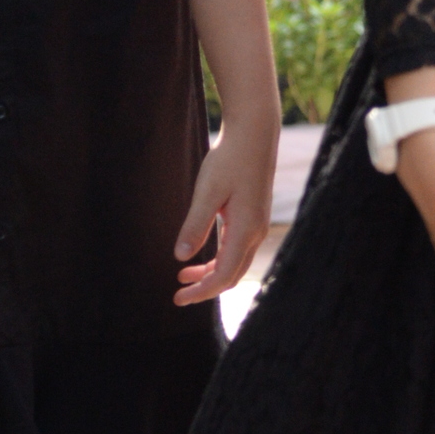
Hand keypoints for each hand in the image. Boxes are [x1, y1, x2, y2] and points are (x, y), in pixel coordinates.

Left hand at [173, 114, 277, 306]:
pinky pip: (237, 250)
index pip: (224, 275)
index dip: (202, 291)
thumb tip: (180, 257)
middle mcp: (255, 233)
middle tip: (178, 295)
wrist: (253, 135)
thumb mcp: (207, 192)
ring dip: (211, 274)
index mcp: (245, 230)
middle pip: (232, 276)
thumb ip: (195, 225)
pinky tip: (201, 256)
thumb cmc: (229, 160)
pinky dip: (219, 260)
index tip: (178, 298)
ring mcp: (256, 226)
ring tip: (184, 276)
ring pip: (235, 264)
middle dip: (205, 288)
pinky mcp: (253, 218)